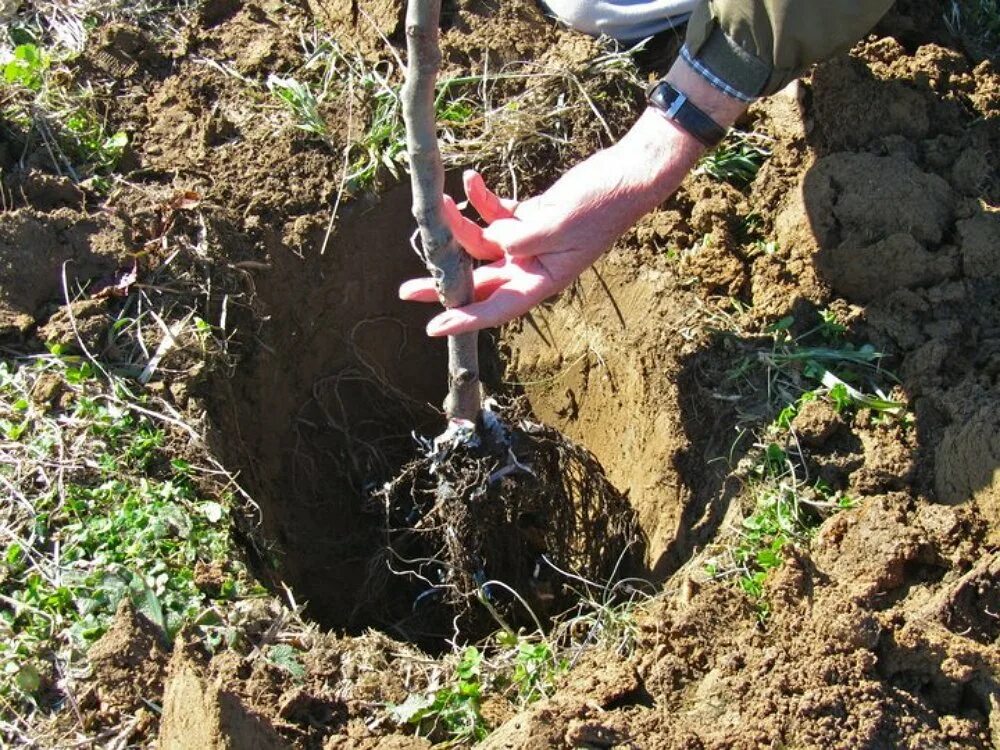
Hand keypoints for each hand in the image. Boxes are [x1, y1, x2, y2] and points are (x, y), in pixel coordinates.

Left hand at [399, 55, 748, 337]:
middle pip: (480, 282)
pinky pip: (496, 215)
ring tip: (437, 204)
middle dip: (444, 282)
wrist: (626, 175)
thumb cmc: (600, 205)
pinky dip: (482, 199)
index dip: (464, 319)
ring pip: (482, 244)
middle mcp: (532, 267)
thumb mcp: (559, 223)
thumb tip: (491, 241)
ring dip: (458, 226)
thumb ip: (520, 237)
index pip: (497, 308)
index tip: (433, 327)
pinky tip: (469, 179)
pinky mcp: (531, 219)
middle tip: (405, 289)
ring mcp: (530, 243)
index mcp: (543, 280)